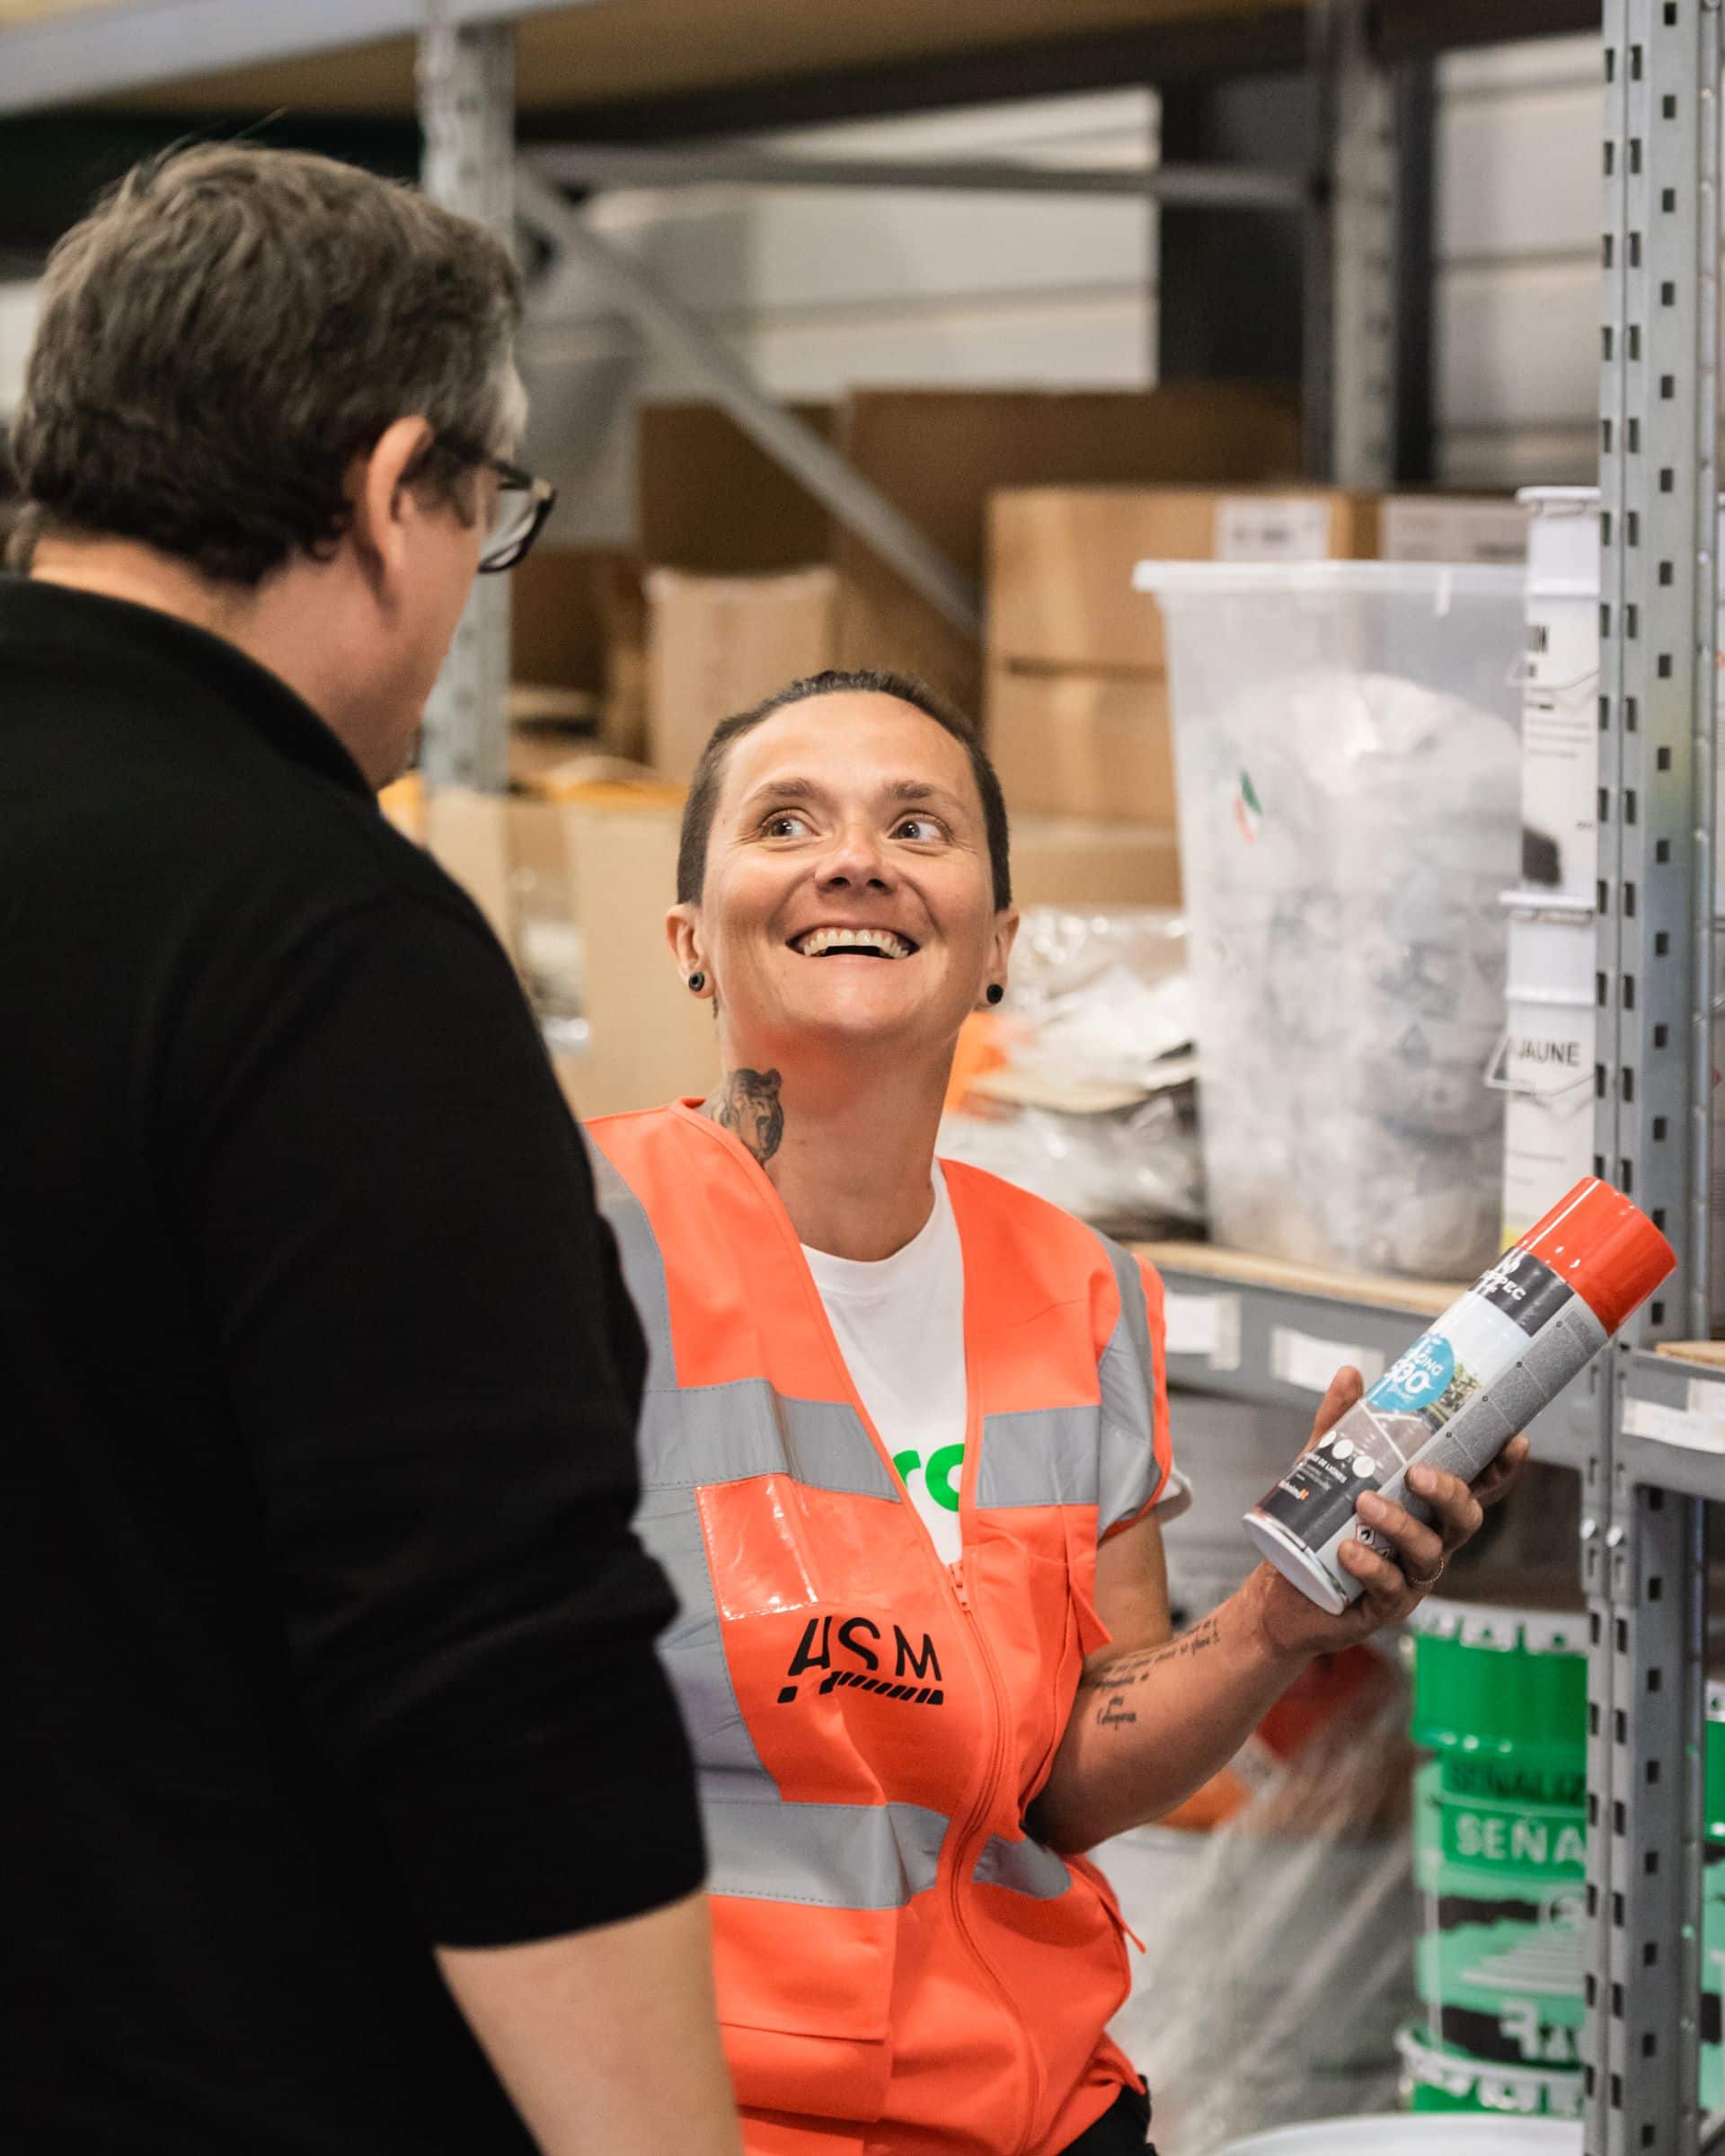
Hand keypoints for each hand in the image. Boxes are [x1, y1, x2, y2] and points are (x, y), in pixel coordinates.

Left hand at [1245, 1363, 1533, 1661]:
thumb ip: (1340, 1425)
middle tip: (1418, 1473)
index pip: (1474, 1487)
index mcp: (1425, 1508)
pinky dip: (1372, 1566)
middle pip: (1465, 1519)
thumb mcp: (1324, 1468)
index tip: (1514, 1440)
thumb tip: (1351, 1375)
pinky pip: (1391, 1587)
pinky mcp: (1385, 1606)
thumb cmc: (1316, 1528)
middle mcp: (1429, 1541)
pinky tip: (1350, 1551)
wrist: (1281, 1589)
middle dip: (1450, 1493)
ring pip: (1429, 1553)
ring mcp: (1411, 1576)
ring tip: (1365, 1505)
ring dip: (1402, 1525)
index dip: (1501, 1469)